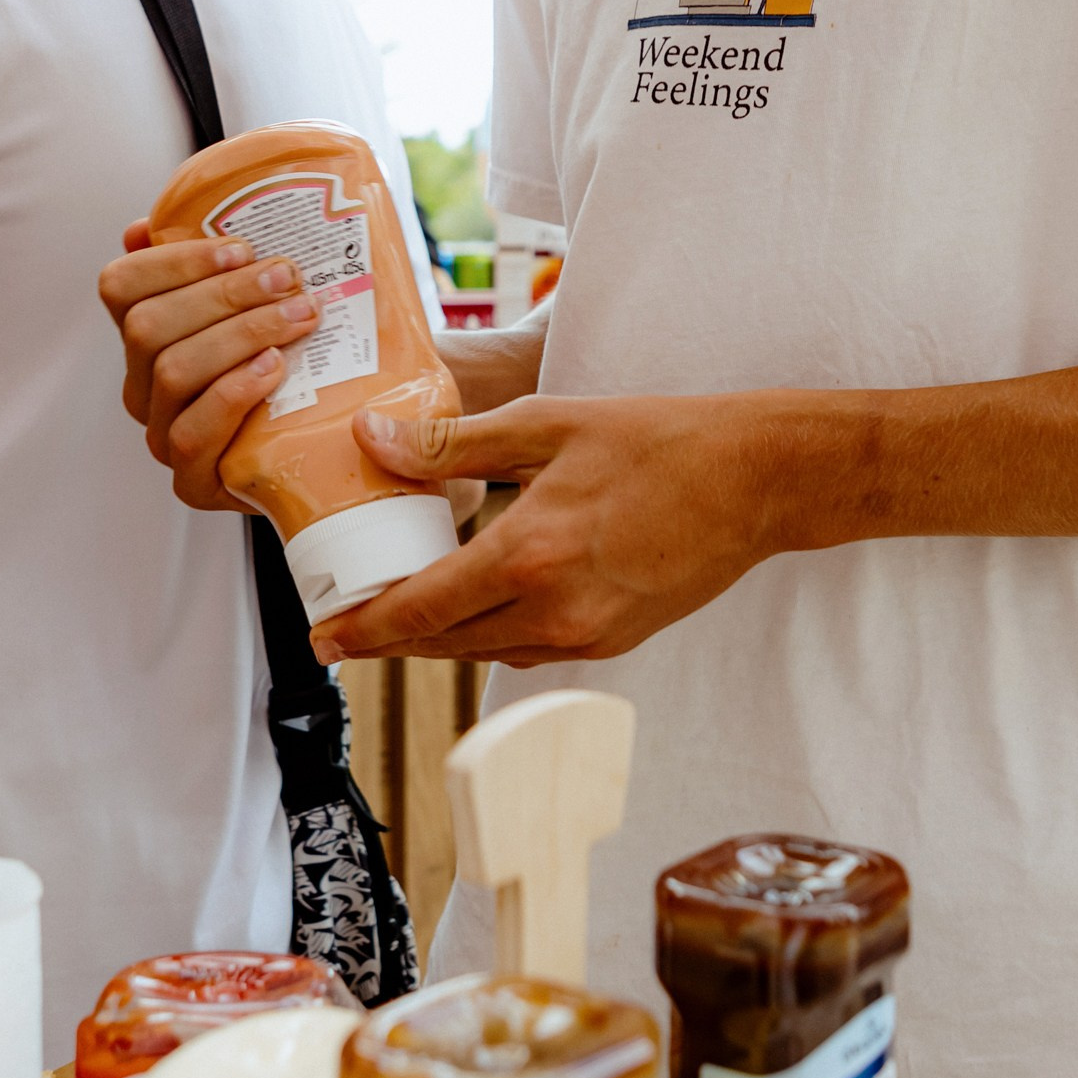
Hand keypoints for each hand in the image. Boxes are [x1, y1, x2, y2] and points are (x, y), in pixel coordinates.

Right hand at [96, 223, 322, 510]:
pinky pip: (193, 433)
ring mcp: (162, 435)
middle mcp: (142, 385)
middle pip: (148, 326)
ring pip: (173, 372)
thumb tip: (140, 227)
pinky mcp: (193, 481)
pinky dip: (234, 392)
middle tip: (287, 277)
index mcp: (144, 336)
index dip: (173, 260)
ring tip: (298, 316)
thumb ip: (213, 265)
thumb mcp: (260, 308)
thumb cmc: (292, 367)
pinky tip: (276, 369)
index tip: (241, 247)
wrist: (324, 453)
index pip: (120, 286)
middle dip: (222, 294)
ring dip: (240, 335)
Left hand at [315, 390, 786, 668]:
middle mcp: (554, 609)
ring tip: (403, 612)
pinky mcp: (613, 641)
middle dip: (390, 638)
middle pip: (444, 643)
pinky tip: (479, 606)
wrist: (754, 482)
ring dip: (439, 639)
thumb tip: (374, 441)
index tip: (323, 638)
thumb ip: (454, 442)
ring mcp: (587, 634)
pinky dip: (492, 635)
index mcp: (529, 553)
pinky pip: (529, 651)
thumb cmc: (658, 441)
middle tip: (346, 628)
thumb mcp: (548, 424)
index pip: (421, 608)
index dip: (364, 629)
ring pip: (485, 653)